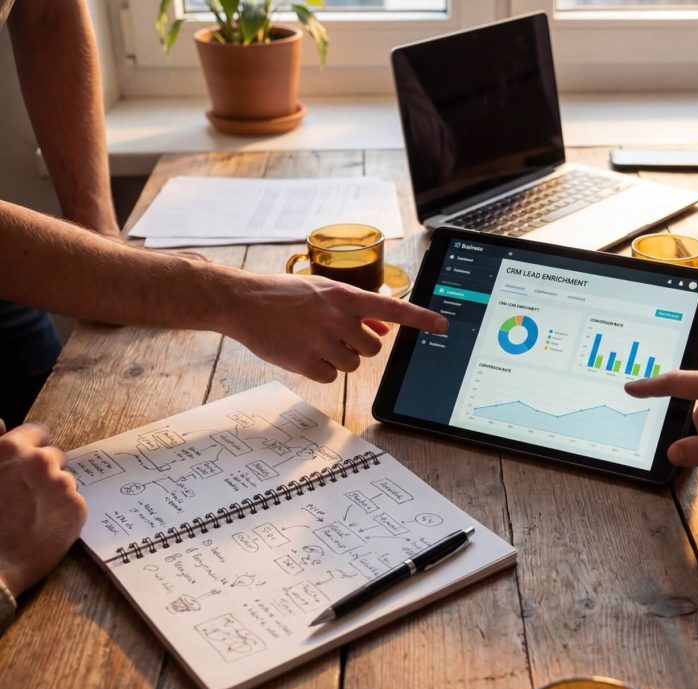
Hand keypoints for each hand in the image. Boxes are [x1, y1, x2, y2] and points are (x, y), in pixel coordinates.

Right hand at [0, 423, 86, 596]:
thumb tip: (1, 424)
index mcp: (11, 449)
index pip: (38, 432)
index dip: (33, 446)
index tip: (29, 460)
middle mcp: (40, 461)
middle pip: (54, 456)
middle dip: (45, 471)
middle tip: (26, 494)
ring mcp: (61, 484)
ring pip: (65, 480)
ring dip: (54, 492)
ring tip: (31, 513)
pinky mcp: (76, 507)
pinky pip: (74, 501)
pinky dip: (64, 511)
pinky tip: (44, 525)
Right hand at [222, 274, 448, 382]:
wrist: (243, 301)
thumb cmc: (284, 296)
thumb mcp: (323, 293)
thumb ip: (355, 310)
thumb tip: (383, 328)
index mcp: (344, 295)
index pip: (393, 308)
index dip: (421, 318)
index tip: (444, 325)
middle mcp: (337, 317)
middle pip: (373, 348)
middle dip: (360, 346)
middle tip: (337, 336)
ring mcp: (321, 340)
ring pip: (352, 364)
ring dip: (338, 358)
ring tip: (313, 340)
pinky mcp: (305, 362)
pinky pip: (330, 377)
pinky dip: (319, 370)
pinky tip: (302, 352)